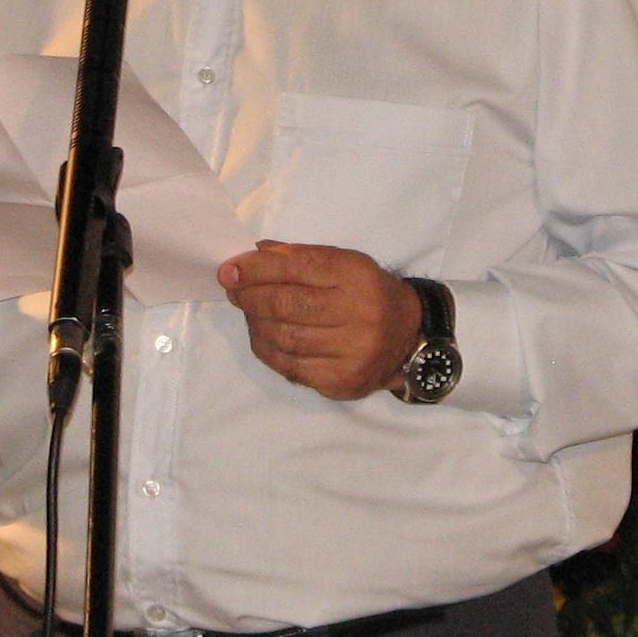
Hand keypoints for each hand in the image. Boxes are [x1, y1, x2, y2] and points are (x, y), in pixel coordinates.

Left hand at [218, 241, 423, 402]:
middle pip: (287, 305)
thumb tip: (250, 256)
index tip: (230, 269)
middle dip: (250, 296)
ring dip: (255, 323)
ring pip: (284, 337)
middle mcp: (358, 313)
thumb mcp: (342, 262)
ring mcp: (351, 351)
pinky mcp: (342, 379)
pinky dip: (267, 349)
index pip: (297, 267)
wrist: (408, 334)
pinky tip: (262, 337)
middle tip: (234, 290)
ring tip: (249, 312)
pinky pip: (290, 366)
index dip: (257, 269)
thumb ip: (297, 256)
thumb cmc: (365, 292)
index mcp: (356, 275)